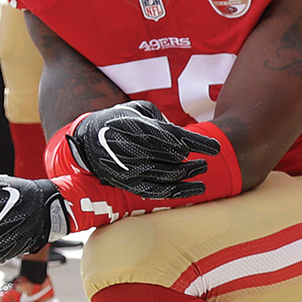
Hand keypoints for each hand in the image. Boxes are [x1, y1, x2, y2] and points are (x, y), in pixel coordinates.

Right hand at [67, 99, 220, 197]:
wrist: (85, 142)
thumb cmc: (119, 121)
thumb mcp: (137, 109)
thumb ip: (161, 118)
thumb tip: (183, 135)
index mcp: (136, 127)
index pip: (175, 137)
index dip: (198, 143)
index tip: (216, 148)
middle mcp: (132, 149)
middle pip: (174, 158)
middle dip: (193, 160)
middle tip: (205, 162)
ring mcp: (129, 169)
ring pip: (169, 176)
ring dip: (190, 174)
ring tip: (202, 169)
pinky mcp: (127, 184)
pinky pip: (158, 192)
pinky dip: (180, 192)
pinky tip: (196, 189)